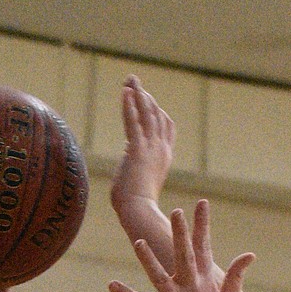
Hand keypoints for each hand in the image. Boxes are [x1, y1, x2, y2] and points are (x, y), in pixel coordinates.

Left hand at [108, 201, 253, 291]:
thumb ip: (236, 276)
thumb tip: (250, 254)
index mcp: (206, 283)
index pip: (204, 247)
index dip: (202, 224)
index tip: (201, 204)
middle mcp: (192, 289)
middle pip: (184, 255)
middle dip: (180, 232)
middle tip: (177, 211)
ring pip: (159, 276)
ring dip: (147, 259)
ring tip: (138, 242)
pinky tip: (111, 285)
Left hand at [110, 76, 175, 232]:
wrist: (138, 212)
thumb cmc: (135, 204)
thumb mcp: (139, 179)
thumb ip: (136, 165)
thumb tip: (129, 161)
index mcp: (164, 156)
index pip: (166, 126)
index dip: (156, 109)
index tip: (144, 96)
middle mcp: (160, 149)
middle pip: (156, 114)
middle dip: (145, 95)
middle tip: (134, 79)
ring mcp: (150, 149)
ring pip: (146, 114)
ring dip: (138, 95)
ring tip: (130, 79)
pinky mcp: (137, 150)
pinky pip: (133, 122)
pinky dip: (128, 106)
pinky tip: (124, 92)